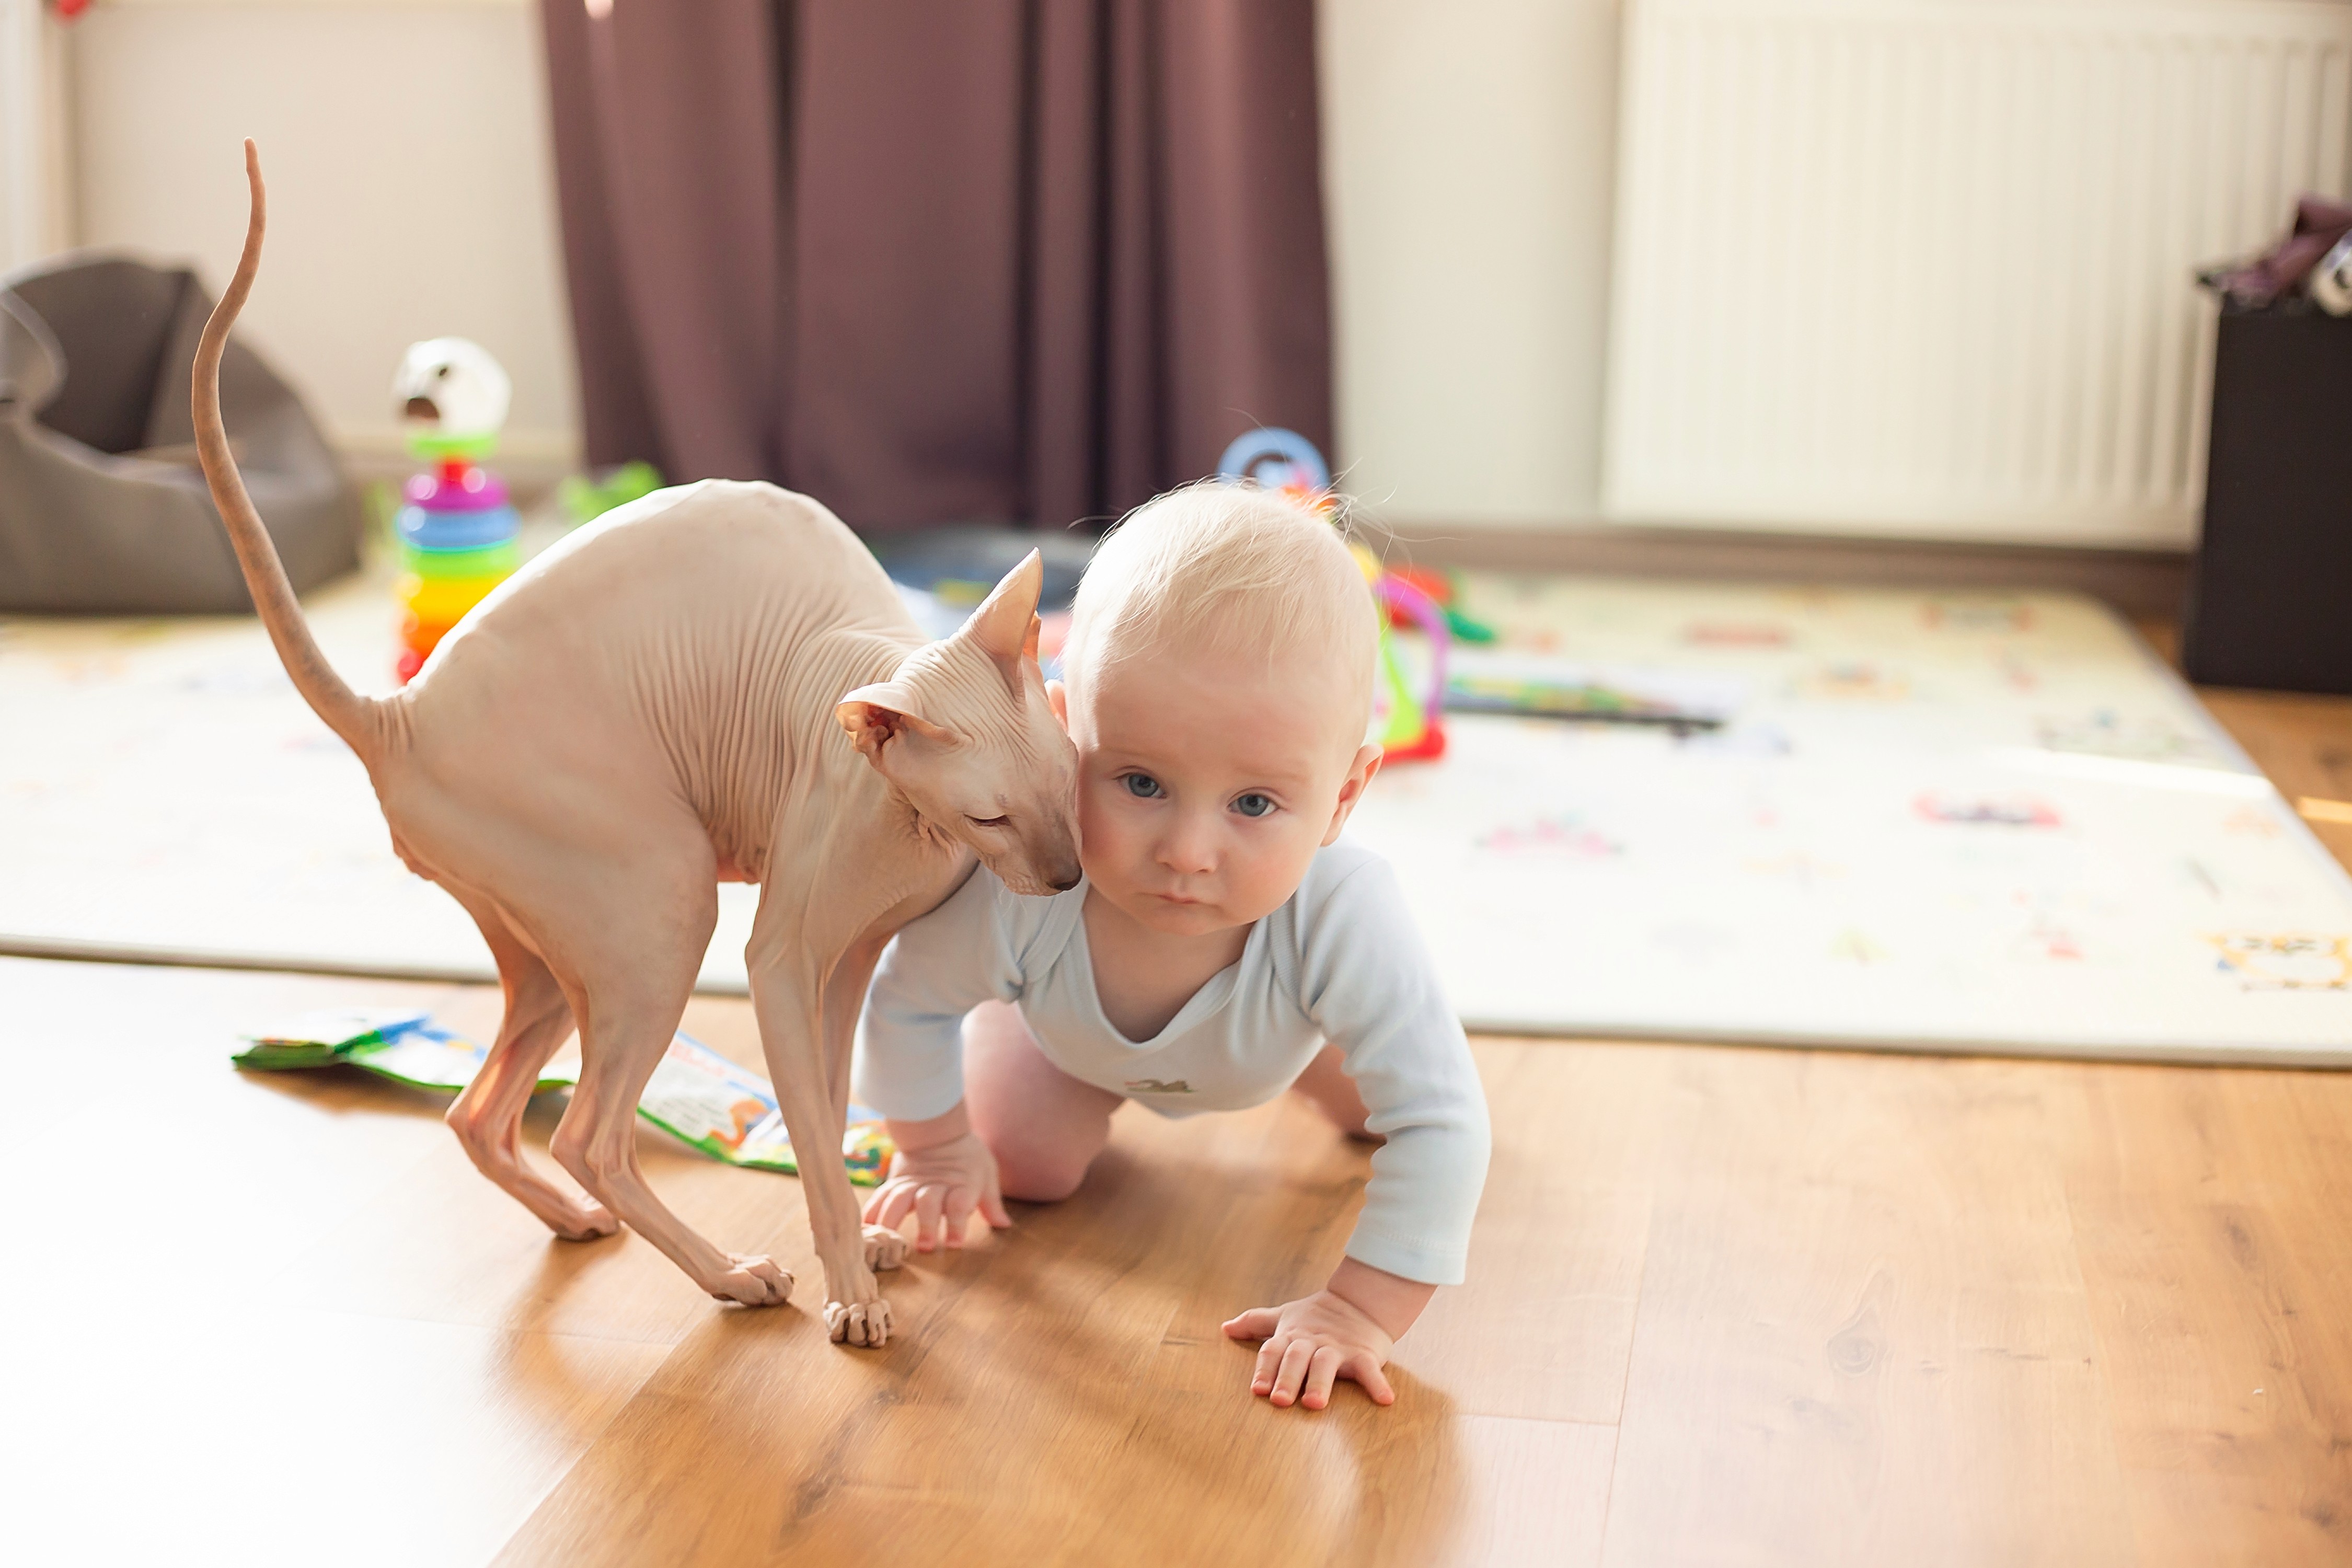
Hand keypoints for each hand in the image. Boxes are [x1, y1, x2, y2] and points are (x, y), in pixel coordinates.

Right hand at [860, 1130, 1010, 1252]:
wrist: (938, 1129)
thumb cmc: (967, 1156)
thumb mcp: (986, 1174)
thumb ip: (991, 1203)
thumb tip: (1004, 1225)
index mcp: (961, 1183)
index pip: (960, 1204)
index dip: (957, 1223)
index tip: (954, 1244)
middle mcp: (935, 1184)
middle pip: (929, 1203)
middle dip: (927, 1224)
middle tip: (925, 1247)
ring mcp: (913, 1182)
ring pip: (900, 1198)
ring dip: (893, 1219)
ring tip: (885, 1237)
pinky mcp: (896, 1182)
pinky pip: (881, 1196)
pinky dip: (872, 1211)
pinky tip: (865, 1226)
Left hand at [1221, 1289, 1396, 1409]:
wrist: (1361, 1300)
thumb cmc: (1316, 1316)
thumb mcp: (1285, 1316)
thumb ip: (1255, 1323)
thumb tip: (1225, 1327)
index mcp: (1291, 1335)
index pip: (1273, 1351)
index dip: (1265, 1369)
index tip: (1257, 1390)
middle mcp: (1312, 1341)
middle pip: (1296, 1358)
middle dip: (1287, 1378)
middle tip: (1280, 1401)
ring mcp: (1338, 1347)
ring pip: (1326, 1364)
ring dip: (1320, 1382)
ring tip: (1314, 1404)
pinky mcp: (1364, 1353)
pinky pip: (1371, 1369)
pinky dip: (1377, 1383)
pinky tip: (1384, 1400)